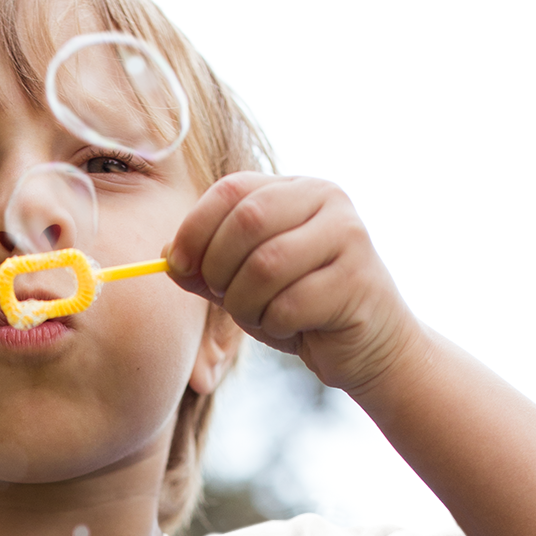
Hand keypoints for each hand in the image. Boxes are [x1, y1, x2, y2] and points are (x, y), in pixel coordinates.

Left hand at [166, 173, 421, 396]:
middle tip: (225, 297)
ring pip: (265, 265)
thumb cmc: (303, 310)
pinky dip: (275, 325)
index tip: (178, 265)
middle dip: (220, 269)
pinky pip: (290, 304)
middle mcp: (326, 199)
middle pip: (247, 221)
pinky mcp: (357, 280)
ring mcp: (347, 236)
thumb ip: (208, 267)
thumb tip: (167, 256)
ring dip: (246, 304)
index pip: (231, 189)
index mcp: (295, 188)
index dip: (195, 228)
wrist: (369, 347)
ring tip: (260, 317)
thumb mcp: (246, 284)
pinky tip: (292, 328)